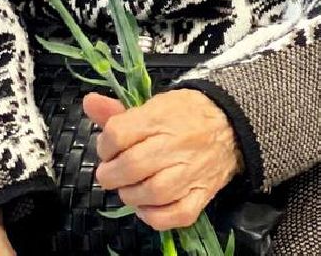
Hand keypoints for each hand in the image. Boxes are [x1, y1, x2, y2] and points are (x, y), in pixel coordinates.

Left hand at [87, 89, 242, 231]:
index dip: (104, 145)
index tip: (108, 148)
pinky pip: (176, 215)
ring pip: (152, 193)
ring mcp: (191, 172)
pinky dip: (155, 216)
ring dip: (131, 195)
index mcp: (161, 117)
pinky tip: (147, 206)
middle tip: (112, 173)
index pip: (118, 134)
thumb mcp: (154, 104)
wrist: (231, 123)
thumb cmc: (187, 114)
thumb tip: (89, 103)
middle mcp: (176, 145)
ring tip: (129, 188)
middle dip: (111, 174)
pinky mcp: (203, 193)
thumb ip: (118, 111)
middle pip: (131, 166)